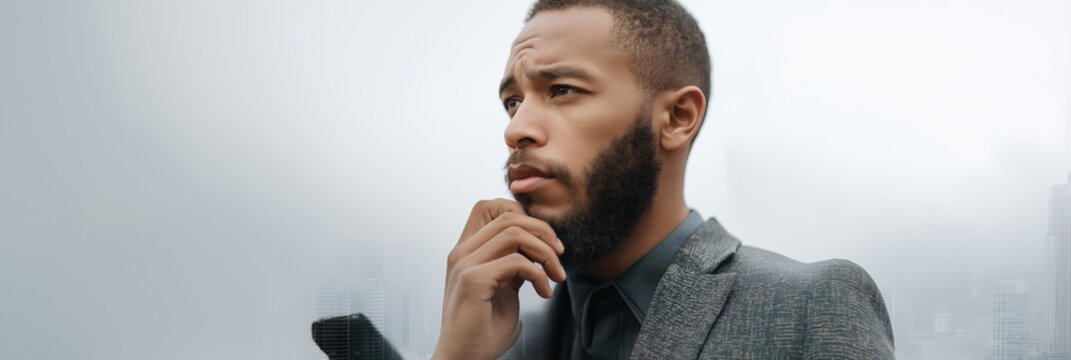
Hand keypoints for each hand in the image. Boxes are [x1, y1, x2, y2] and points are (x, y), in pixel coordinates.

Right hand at [432, 199, 566, 359]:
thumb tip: (536, 247)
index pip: (488, 207)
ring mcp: (464, 264)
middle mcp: (460, 253)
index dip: (521, 215)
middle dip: (543, 231)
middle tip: (560, 255)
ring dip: (545, 252)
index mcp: (465, 252)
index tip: (543, 241)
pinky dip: (539, 274)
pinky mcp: (473, 280)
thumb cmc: (483, 330)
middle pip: (508, 215)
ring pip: (515, 233)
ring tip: (556, 275)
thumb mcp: (503, 288)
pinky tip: (544, 293)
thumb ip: (512, 264)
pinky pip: (517, 261)